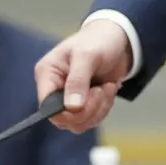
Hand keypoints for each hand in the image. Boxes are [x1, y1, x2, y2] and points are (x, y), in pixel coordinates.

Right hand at [35, 17, 132, 132]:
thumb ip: (78, 81)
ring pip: (79, 123)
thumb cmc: (98, 41)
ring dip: (99, 108)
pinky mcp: (84, 106)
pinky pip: (91, 120)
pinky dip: (104, 108)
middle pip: (64, 120)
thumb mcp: (87, 55)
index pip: (47, 107)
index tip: (84, 102)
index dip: (65, 112)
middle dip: (87, 110)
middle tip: (100, 90)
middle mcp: (54, 90)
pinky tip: (108, 89)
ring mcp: (69, 100)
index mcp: (47, 75)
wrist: (118, 40)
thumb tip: (72, 108)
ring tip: (106, 87)